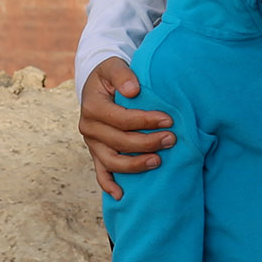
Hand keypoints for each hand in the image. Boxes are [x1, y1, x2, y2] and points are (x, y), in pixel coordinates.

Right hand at [82, 58, 171, 199]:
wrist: (98, 85)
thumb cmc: (111, 75)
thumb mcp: (114, 66)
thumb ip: (122, 75)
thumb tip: (133, 90)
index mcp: (92, 107)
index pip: (121, 119)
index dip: (145, 121)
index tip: (168, 119)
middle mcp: (89, 128)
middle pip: (120, 142)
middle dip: (148, 142)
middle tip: (172, 139)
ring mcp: (92, 144)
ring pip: (112, 162)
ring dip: (136, 164)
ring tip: (159, 161)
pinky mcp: (96, 153)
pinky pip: (101, 173)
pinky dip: (109, 185)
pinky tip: (122, 195)